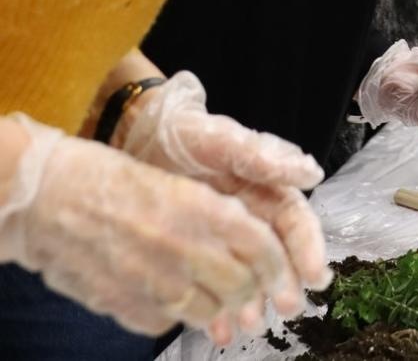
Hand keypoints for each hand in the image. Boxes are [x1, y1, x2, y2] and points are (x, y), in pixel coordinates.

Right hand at [0, 113, 300, 342]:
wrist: (45, 196)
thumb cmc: (111, 180)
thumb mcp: (176, 183)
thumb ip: (218, 216)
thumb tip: (254, 242)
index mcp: (202, 208)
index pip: (261, 248)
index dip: (279, 269)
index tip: (287, 279)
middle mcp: (182, 246)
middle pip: (242, 286)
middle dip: (255, 295)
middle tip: (257, 300)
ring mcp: (151, 280)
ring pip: (208, 311)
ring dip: (220, 312)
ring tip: (222, 309)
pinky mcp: (122, 303)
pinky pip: (165, 322)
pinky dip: (176, 317)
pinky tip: (174, 305)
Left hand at [115, 72, 328, 335]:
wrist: (132, 136)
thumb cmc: (181, 132)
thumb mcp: (219, 139)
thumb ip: (261, 155)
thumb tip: (311, 172)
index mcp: (266, 185)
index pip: (295, 220)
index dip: (308, 248)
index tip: (315, 276)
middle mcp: (251, 213)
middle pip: (277, 253)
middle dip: (285, 282)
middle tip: (287, 309)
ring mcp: (223, 234)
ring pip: (246, 273)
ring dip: (253, 300)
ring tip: (249, 325)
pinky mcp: (195, 250)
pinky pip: (211, 281)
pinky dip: (215, 307)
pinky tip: (215, 329)